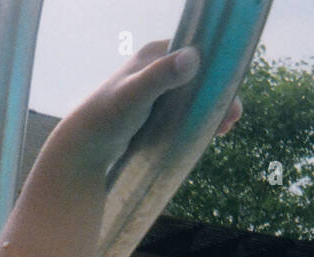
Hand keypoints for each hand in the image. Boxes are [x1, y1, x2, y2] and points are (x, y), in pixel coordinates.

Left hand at [54, 40, 242, 178]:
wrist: (83, 147)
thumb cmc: (107, 118)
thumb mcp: (136, 94)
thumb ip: (161, 76)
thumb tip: (192, 58)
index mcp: (156, 53)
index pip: (200, 52)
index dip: (220, 71)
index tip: (230, 97)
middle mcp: (156, 65)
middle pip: (200, 75)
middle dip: (219, 95)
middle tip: (229, 121)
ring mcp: (154, 88)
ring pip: (193, 94)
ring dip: (210, 109)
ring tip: (222, 129)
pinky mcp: (152, 108)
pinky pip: (182, 109)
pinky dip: (197, 118)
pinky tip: (206, 132)